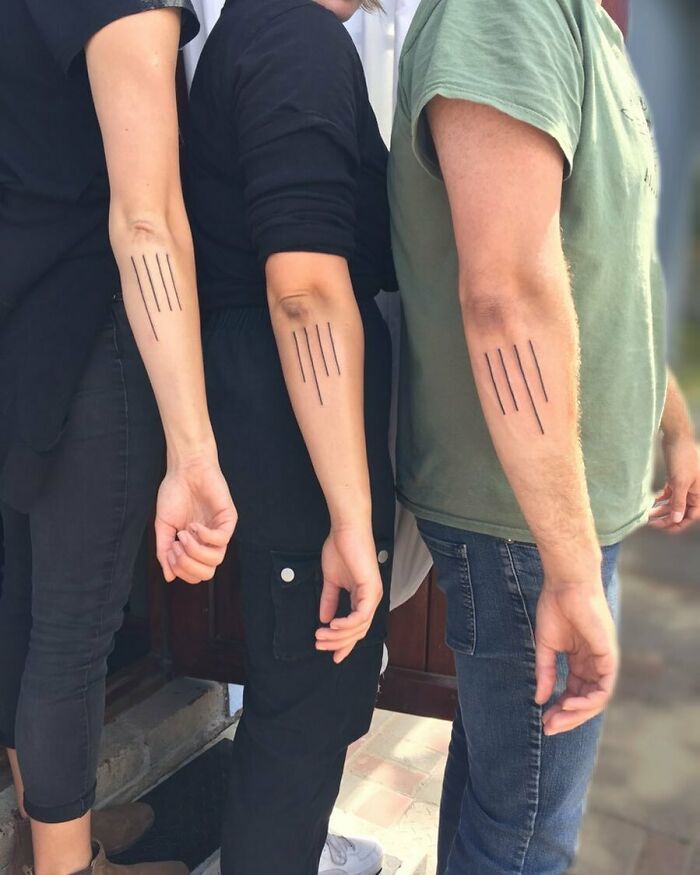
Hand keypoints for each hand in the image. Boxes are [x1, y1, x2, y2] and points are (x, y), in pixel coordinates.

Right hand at [155, 457, 236, 583]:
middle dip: (187, 565)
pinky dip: (204, 536)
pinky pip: (221, 540)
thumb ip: (164, 552)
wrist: (184, 470)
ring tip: (184, 533)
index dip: (180, 569)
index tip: (170, 549)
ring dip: (194, 550)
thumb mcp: (163, 527)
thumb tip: (169, 577)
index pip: (196, 575)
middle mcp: (210, 542)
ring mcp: (220, 531)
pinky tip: (194, 525)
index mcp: (197, 546)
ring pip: (216, 560)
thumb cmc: (174, 494)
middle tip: (176, 546)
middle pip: (207, 573)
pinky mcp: (228, 519)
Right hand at [314, 524, 383, 663]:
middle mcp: (371, 599)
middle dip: (338, 642)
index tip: (332, 656)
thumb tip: (324, 619)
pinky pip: (361, 615)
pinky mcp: (371, 588)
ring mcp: (373, 594)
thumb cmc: (341, 548)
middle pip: (359, 632)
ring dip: (339, 635)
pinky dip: (347, 623)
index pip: (357, 628)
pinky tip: (333, 625)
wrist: (346, 529)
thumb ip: (329, 599)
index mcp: (363, 597)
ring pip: (360, 627)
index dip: (345, 644)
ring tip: (320, 636)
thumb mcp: (331, 580)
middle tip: (319, 645)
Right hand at [535, 576, 617, 734]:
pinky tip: (569, 703)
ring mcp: (603, 661)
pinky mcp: (609, 656)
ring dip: (577, 713)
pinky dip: (589, 700)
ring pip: (596, 699)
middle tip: (549, 727)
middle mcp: (594, 664)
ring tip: (557, 718)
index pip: (574, 693)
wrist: (566, 585)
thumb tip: (539, 699)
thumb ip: (545, 673)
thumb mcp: (546, 647)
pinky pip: (604, 688)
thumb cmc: (555, 607)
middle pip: (586, 701)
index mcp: (580, 661)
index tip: (543, 719)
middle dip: (568, 717)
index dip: (559, 709)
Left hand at [648, 432, 699, 533]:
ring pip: (673, 502)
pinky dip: (661, 498)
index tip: (664, 529)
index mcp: (699, 494)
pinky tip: (653, 501)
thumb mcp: (680, 483)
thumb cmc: (682, 458)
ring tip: (649, 514)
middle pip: (680, 510)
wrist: (676, 438)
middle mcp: (693, 491)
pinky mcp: (675, 478)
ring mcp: (684, 484)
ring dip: (662, 508)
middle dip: (667, 517)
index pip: (690, 515)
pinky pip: (669, 493)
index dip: (678, 524)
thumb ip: (679, 502)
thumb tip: (678, 518)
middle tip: (652, 522)